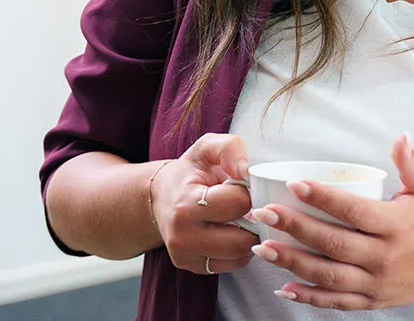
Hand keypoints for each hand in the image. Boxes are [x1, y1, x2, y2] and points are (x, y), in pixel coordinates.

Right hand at [150, 133, 255, 274]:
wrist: (160, 197)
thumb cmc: (188, 172)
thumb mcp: (206, 148)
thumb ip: (229, 148)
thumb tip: (246, 170)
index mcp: (186, 203)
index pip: (237, 203)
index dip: (247, 191)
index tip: (241, 185)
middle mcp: (182, 235)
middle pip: (241, 239)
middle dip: (253, 221)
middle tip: (250, 206)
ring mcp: (185, 255)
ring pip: (238, 256)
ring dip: (249, 237)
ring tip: (243, 219)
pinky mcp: (191, 266)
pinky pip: (231, 265)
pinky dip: (239, 251)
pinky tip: (234, 232)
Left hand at [249, 133, 413, 309]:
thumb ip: (410, 163)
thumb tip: (401, 135)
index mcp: (395, 225)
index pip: (353, 211)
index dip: (322, 198)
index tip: (295, 185)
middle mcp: (383, 256)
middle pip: (332, 243)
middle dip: (295, 228)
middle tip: (266, 214)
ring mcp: (376, 282)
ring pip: (328, 275)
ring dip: (293, 262)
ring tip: (263, 248)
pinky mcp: (371, 301)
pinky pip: (335, 302)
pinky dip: (308, 297)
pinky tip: (284, 286)